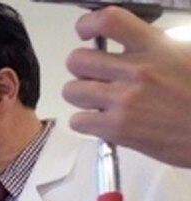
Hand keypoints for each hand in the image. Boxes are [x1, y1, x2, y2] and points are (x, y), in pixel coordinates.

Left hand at [63, 6, 190, 167]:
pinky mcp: (117, 129)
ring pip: (71, 91)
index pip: (109, 21)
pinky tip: (103, 121)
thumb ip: (151, 48)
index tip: (85, 30)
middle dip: (81, 68)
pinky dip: (85, 122)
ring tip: (99, 101)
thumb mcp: (183, 56)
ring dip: (81, 95)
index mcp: (154, 47)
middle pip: (78, 60)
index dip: (88, 24)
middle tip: (93, 75)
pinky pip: (77, 120)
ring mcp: (124, 100)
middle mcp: (136, 70)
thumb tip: (126, 45)